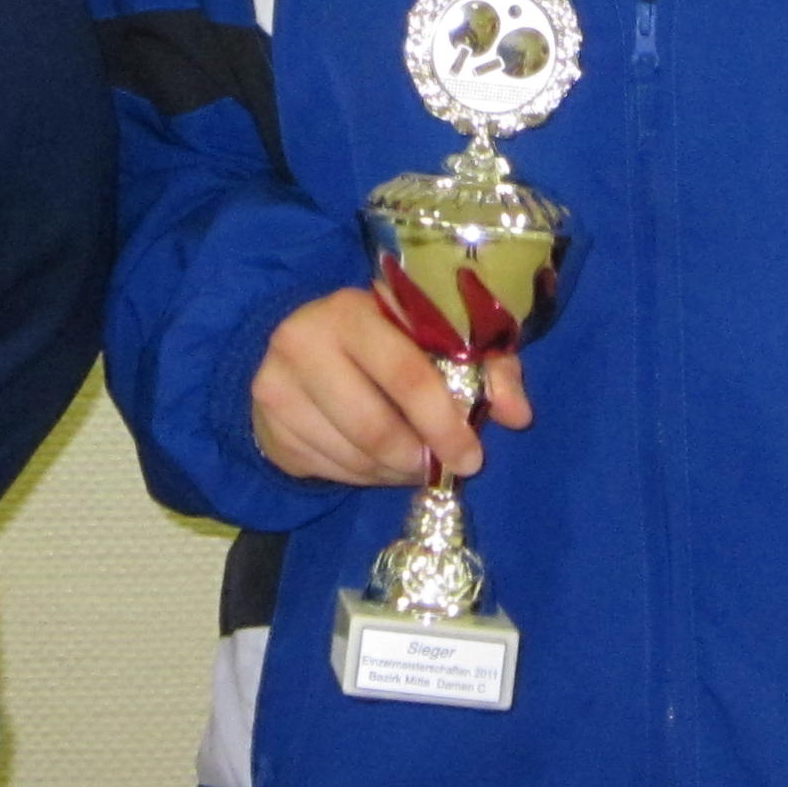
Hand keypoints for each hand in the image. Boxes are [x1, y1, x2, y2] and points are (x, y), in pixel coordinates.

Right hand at [248, 287, 534, 484]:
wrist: (297, 346)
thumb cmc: (383, 340)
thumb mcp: (434, 337)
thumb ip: (487, 368)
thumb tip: (519, 415)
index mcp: (354, 310)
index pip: (406, 375)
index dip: (444, 422)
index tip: (472, 456)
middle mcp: (304, 342)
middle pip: (376, 427)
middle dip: (419, 458)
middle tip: (438, 468)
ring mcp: (276, 387)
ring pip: (353, 457)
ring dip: (393, 472)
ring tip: (410, 463)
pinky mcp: (268, 427)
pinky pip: (328, 471)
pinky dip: (362, 476)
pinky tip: (374, 461)